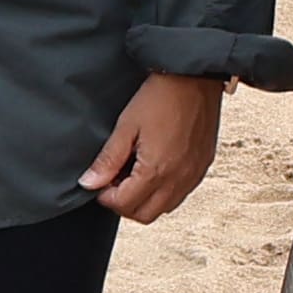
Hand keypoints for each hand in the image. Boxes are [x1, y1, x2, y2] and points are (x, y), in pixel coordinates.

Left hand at [79, 72, 227, 224]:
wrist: (195, 77)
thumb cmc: (162, 96)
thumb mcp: (126, 125)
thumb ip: (108, 159)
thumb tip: (89, 183)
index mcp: (156, 170)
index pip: (125, 205)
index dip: (106, 196)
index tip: (101, 181)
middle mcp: (178, 179)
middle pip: (145, 215)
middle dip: (125, 204)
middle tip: (115, 182)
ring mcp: (193, 174)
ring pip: (165, 208)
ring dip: (146, 199)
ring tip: (136, 174)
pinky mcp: (203, 166)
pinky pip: (182, 193)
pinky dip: (165, 190)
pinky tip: (156, 168)